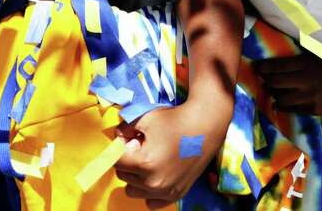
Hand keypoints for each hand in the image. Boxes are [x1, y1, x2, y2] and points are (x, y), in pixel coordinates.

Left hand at [113, 100, 229, 207]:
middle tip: (142, 147)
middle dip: (128, 161)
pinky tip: (155, 175)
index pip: (116, 161)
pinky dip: (148, 191)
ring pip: (133, 190)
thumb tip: (116, 136)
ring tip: (149, 161)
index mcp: (145, 163)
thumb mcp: (145, 118)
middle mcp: (154, 182)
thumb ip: (124, 128)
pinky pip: (150, 202)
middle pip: (122, 175)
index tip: (130, 140)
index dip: (120, 147)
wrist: (205, 126)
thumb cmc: (175, 120)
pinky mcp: (176, 195)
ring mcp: (166, 191)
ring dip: (135, 177)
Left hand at [254, 53, 321, 114]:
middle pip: (275, 83)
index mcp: (307, 63)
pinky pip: (294, 110)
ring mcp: (310, 97)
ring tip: (272, 92)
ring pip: (282, 98)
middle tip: (263, 79)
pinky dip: (286, 106)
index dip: (263, 68)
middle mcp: (306, 80)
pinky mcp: (316, 110)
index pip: (277, 67)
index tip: (257, 67)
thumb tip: (281, 62)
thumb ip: (301, 60)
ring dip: (274, 94)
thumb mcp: (320, 55)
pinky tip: (282, 103)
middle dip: (266, 81)